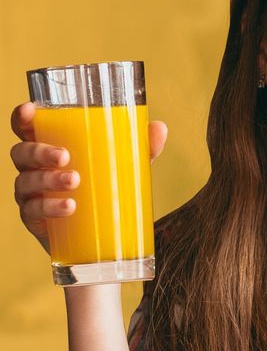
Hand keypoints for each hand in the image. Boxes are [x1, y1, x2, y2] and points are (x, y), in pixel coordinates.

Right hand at [10, 101, 167, 254]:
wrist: (101, 239)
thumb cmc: (106, 191)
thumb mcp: (125, 168)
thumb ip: (141, 148)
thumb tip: (160, 127)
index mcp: (49, 149)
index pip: (26, 129)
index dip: (21, 118)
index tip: (31, 111)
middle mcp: (34, 170)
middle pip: (22, 154)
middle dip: (40, 152)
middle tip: (65, 156)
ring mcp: (32, 195)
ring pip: (26, 182)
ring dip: (48, 179)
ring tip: (74, 181)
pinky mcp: (36, 220)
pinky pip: (34, 211)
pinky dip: (50, 207)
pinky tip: (68, 207)